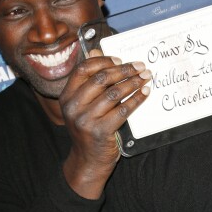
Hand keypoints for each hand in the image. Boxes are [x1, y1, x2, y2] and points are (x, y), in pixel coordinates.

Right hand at [60, 51, 150, 198]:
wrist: (88, 161)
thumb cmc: (89, 129)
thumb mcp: (84, 104)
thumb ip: (90, 81)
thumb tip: (98, 51)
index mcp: (66, 96)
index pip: (83, 69)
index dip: (104, 61)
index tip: (121, 61)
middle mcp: (73, 106)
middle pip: (101, 79)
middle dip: (124, 70)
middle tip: (140, 67)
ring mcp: (85, 120)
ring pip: (114, 93)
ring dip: (133, 83)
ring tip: (145, 78)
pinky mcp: (100, 131)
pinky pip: (123, 110)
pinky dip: (136, 100)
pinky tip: (144, 94)